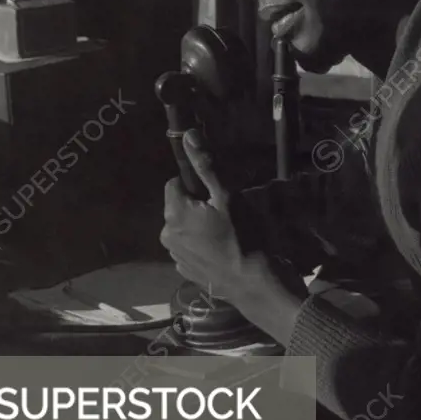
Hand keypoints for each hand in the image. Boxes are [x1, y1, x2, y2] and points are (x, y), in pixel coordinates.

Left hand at [160, 129, 307, 343]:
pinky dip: (201, 244)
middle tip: (224, 214)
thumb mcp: (227, 197)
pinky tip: (221, 250)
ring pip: (184, 227)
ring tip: (225, 233)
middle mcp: (166, 235)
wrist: (253, 284)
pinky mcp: (184, 271)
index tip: (216, 194)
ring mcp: (174, 256)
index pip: (175, 183)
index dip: (196, 185)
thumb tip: (188, 135)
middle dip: (197, 205)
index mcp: (174, 214)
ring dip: (198, 225)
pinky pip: (189, 246)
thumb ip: (206, 166)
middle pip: (178, 206)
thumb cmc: (243, 236)